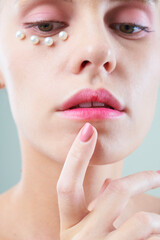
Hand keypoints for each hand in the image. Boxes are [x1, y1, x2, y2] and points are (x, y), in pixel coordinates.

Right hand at [56, 123, 159, 239]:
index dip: (76, 156)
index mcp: (69, 223)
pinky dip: (159, 233)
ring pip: (141, 220)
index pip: (66, 186)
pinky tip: (157, 235)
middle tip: (159, 175)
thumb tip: (110, 182)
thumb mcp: (87, 229)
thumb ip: (96, 205)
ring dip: (158, 219)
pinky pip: (152, 238)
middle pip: (115, 192)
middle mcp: (80, 238)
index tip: (88, 129)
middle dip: (143, 178)